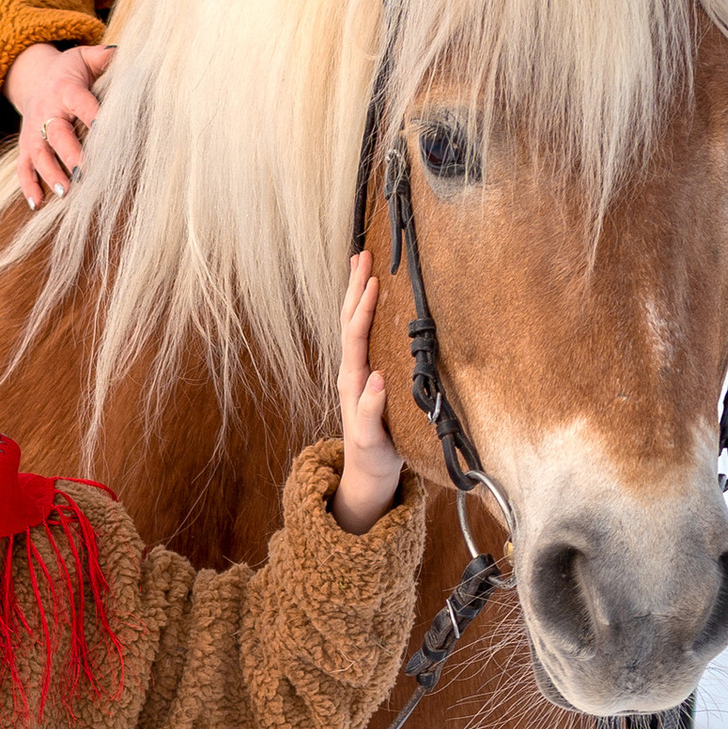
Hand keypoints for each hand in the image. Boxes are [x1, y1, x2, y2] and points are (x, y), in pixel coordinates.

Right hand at [7, 40, 112, 210]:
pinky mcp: (26, 147)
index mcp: (65, 89)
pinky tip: (37, 204)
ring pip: (39, 155)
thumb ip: (103, 57)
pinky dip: (27, 186)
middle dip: (70, 154)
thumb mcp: (84, 56)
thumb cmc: (69, 71)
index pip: (80, 102)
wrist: (34, 78)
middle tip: (85, 173)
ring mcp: (33, 132)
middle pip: (56, 134)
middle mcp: (47, 112)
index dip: (91, 114)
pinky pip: (23, 167)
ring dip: (50, 174)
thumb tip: (123, 53)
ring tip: (65, 192)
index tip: (104, 129)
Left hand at [331, 250, 401, 533]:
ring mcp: (358, 372)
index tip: (374, 280)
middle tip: (363, 254)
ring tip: (363, 264)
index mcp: (352, 380)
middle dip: (356, 287)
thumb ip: (371, 410)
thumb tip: (376, 378)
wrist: (367, 474)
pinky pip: (365, 335)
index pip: (356, 335)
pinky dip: (368, 311)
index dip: (364, 307)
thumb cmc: (373, 457)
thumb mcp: (372, 438)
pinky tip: (376, 299)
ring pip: (355, 324)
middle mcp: (352, 371)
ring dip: (358, 294)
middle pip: (350, 320)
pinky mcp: (367, 376)